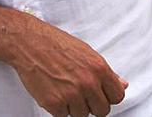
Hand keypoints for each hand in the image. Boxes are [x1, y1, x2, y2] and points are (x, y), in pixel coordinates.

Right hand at [4, 13, 127, 116]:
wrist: (29, 42)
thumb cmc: (55, 43)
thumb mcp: (87, 52)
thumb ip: (106, 72)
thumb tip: (122, 83)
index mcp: (99, 68)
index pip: (117, 97)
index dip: (108, 97)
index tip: (100, 94)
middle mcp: (88, 82)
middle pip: (102, 111)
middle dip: (92, 105)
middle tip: (80, 93)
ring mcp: (71, 94)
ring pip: (82, 115)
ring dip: (73, 106)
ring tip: (64, 88)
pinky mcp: (54, 103)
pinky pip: (63, 116)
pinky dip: (58, 108)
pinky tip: (54, 91)